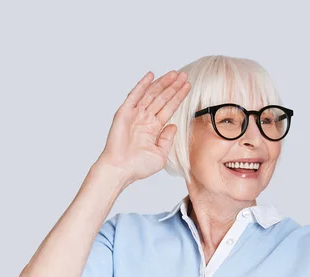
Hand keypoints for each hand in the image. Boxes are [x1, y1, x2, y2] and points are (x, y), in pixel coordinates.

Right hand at [97, 70, 190, 184]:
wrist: (121, 169)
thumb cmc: (138, 166)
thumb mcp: (161, 154)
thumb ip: (168, 139)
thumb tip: (173, 126)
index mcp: (154, 128)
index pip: (169, 108)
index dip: (178, 96)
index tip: (188, 86)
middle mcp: (145, 119)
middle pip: (162, 98)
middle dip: (173, 87)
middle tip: (184, 76)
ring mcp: (135, 115)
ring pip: (151, 94)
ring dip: (163, 83)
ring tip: (174, 74)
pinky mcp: (124, 113)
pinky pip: (134, 95)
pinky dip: (142, 85)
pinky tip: (151, 75)